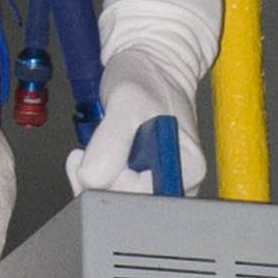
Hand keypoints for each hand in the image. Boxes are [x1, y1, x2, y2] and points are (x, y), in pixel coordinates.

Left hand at [69, 48, 208, 196]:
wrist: (148, 70)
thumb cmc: (148, 80)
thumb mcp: (127, 101)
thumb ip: (111, 140)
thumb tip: (93, 178)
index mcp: (187, 168)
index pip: (141, 198)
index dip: (114, 178)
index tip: (106, 149)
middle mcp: (179, 184)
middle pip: (126, 207)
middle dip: (97, 181)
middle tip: (89, 151)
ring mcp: (159, 186)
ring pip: (113, 204)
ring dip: (90, 179)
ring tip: (91, 151)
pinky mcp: (140, 185)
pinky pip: (108, 196)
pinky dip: (91, 180)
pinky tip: (90, 159)